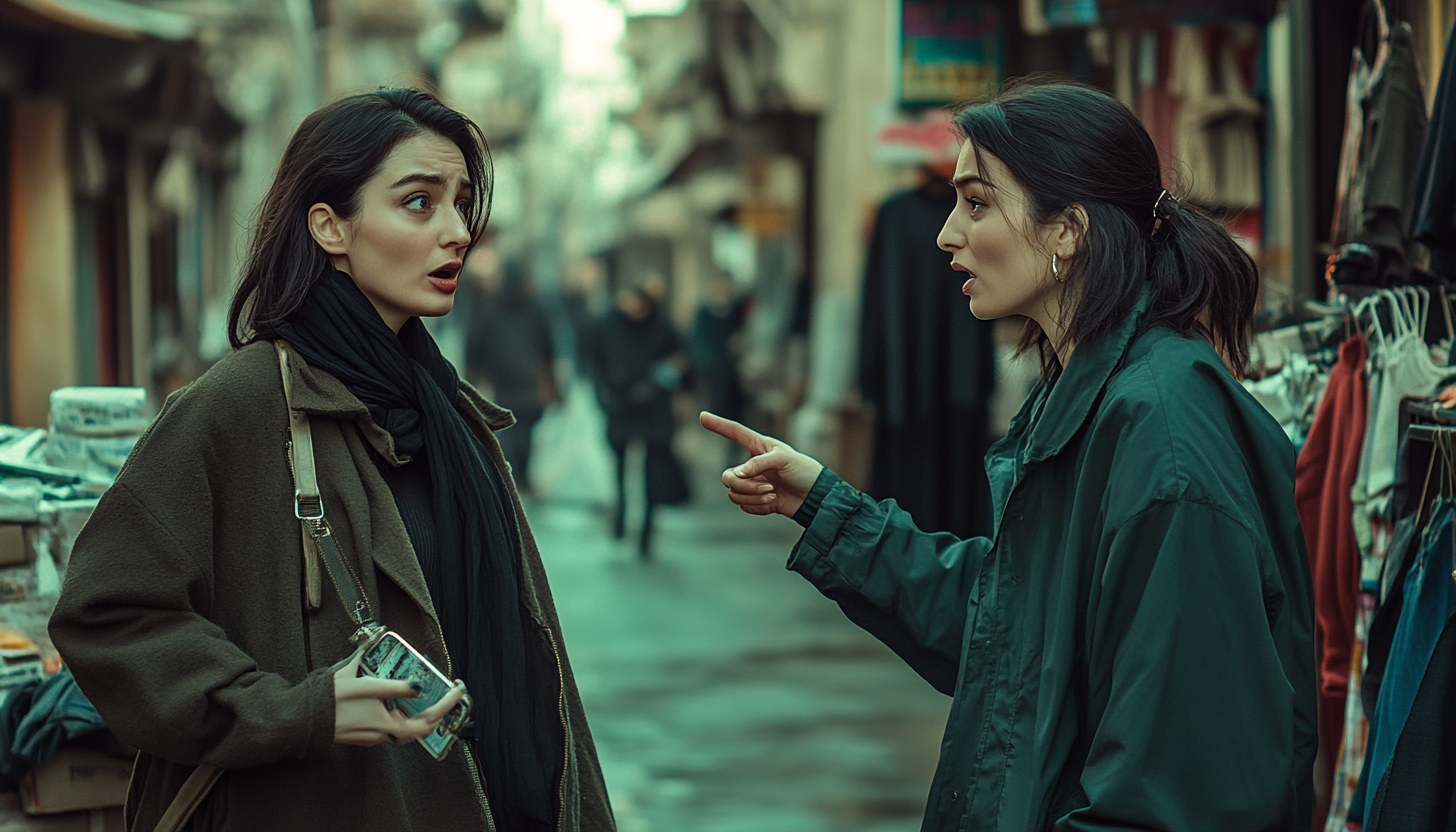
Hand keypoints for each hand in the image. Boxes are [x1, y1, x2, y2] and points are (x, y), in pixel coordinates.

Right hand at [333, 648, 465, 746]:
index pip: (428, 721)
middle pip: (420, 726)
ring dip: (420, 710)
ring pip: (406, 725)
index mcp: (387, 726)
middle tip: (447, 691)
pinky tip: (401, 696)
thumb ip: (395, 686)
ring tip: (428, 691)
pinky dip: (403, 711)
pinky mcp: (366, 733)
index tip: (458, 691)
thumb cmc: (333, 701)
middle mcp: (383, 735)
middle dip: (438, 708)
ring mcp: (374, 736)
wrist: (303, 717)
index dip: (447, 706)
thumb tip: (417, 687)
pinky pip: (391, 724)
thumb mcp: (367, 685)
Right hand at [699, 411, 823, 517]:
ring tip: (773, 495)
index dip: (718, 425)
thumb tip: (738, 474)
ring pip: (733, 493)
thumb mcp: (784, 460)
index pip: (735, 433)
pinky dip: (757, 506)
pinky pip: (743, 505)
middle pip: (727, 476)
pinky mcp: (756, 501)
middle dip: (744, 485)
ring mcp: (752, 484)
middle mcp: (751, 465)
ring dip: (752, 496)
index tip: (702, 416)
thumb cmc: (803, 471)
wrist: (815, 498)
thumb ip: (759, 463)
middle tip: (767, 488)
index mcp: (759, 447)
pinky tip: (773, 503)